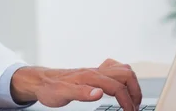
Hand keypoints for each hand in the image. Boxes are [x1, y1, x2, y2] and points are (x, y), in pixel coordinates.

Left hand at [10, 58, 141, 110]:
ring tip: (131, 100)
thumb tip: (99, 93)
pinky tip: (120, 89)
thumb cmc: (50, 88)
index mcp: (89, 77)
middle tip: (134, 107)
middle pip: (125, 73)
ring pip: (122, 69)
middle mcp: (94, 71)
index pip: (117, 87)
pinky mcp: (93, 73)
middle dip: (135, 90)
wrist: (41, 81)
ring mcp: (95, 71)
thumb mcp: (62, 94)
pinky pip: (114, 69)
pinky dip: (123, 78)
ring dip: (132, 84)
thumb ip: (80, 93)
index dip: (127, 101)